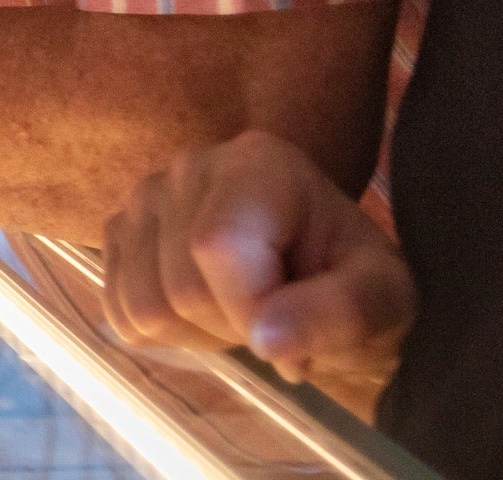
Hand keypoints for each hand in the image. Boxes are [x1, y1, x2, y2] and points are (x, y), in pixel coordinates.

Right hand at [100, 130, 412, 388]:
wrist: (320, 281)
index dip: (250, 311)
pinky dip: (163, 333)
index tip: (294, 335)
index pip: (217, 247)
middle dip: (231, 327)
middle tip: (273, 319)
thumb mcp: (384, 299)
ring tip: (239, 312)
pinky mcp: (119, 233)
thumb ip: (341, 312)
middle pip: (180, 287)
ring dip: (196, 334)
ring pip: (143, 306)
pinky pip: (118, 311)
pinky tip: (203, 312)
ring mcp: (144, 198)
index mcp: (258, 163)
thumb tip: (267, 338)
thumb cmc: (355, 283)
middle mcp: (188, 167)